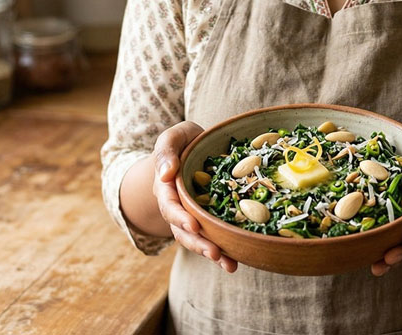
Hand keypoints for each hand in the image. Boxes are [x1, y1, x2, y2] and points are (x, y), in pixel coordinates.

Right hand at [152, 121, 238, 272]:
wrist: (193, 148)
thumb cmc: (184, 141)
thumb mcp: (174, 137)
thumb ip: (166, 151)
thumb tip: (165, 174)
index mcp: (166, 188)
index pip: (170, 206)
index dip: (180, 217)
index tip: (194, 225)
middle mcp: (177, 206)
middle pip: (183, 230)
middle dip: (198, 243)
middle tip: (214, 253)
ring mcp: (192, 216)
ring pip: (197, 239)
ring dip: (210, 253)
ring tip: (228, 264)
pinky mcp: (208, 220)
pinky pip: (213, 238)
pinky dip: (223, 251)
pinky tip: (235, 263)